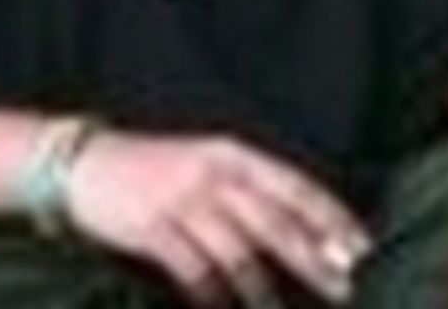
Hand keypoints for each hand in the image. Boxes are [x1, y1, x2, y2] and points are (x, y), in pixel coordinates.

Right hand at [66, 131, 371, 306]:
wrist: (88, 164)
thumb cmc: (155, 167)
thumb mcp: (205, 163)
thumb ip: (247, 191)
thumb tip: (299, 229)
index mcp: (230, 154)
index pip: (292, 184)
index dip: (329, 215)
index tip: (359, 244)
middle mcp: (212, 173)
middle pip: (274, 220)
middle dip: (313, 255)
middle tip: (345, 283)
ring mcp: (182, 200)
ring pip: (238, 251)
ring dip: (266, 288)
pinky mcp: (154, 229)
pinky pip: (195, 270)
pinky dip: (215, 294)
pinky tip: (226, 306)